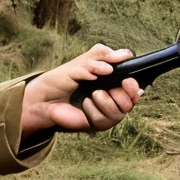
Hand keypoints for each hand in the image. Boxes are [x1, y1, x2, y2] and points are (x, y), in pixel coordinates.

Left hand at [20, 45, 140, 135]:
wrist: (44, 98)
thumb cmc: (63, 79)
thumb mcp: (83, 61)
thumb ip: (102, 55)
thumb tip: (123, 55)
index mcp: (112, 81)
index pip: (135, 86)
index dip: (134, 86)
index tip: (127, 81)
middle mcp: (113, 97)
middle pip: (131, 101)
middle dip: (120, 95)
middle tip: (102, 90)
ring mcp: (107, 112)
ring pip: (120, 112)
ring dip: (105, 102)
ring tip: (92, 95)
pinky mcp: (98, 124)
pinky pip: (105, 120)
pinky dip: (93, 111)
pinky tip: (84, 106)